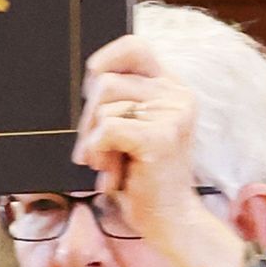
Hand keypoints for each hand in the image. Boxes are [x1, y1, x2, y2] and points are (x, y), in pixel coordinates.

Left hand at [74, 37, 231, 266]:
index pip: (135, 47)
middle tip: (94, 148)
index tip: (91, 83)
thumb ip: (121, 101)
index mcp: (171, 88)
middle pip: (107, 81)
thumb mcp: (133, 129)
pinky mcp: (160, 137)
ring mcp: (172, 114)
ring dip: (93, 140)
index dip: (105, 57)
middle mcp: (177, 95)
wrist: (170, 220)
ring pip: (104, 107)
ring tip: (108, 164)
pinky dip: (98, 152)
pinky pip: (107, 129)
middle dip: (88, 117)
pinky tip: (109, 171)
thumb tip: (90, 78)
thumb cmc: (144, 178)